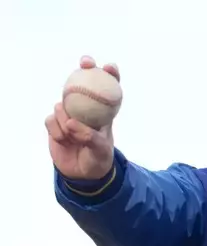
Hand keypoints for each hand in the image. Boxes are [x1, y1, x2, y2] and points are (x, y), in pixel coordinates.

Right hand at [46, 55, 119, 179]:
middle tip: (85, 63)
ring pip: (61, 104)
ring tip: (72, 136)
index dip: (110, 75)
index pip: (109, 90)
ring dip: (65, 117)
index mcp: (103, 113)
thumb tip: (71, 122)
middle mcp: (85, 110)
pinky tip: (63, 140)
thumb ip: (89, 136)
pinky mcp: (54, 124)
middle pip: (83, 84)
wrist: (83, 174)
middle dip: (84, 69)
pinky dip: (56, 130)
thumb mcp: (100, 150)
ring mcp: (68, 115)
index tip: (109, 67)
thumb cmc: (98, 159)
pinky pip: (50, 120)